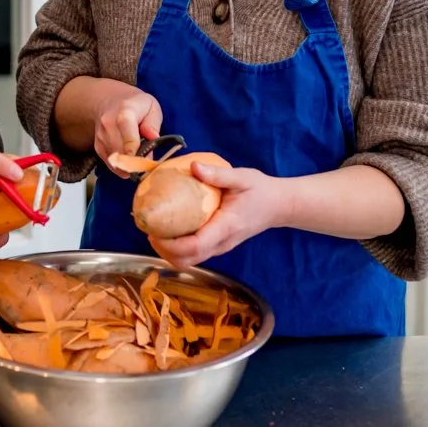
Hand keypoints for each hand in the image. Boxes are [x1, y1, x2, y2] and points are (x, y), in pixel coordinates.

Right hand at [92, 83, 162, 171]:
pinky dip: (122, 166)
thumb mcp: (151, 106)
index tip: (146, 164)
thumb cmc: (136, 104)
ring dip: (129, 164)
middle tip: (148, 162)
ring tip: (139, 156)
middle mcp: (109, 125)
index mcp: (125, 113)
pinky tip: (129, 158)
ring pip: (117, 161)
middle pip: (123, 154)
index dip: (137, 156)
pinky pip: (111, 164)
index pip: (129, 139)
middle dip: (137, 162)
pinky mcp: (98, 147)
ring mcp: (101, 137)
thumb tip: (153, 138)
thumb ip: (153, 123)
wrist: (110, 101)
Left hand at [150, 162, 292, 267]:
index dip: (171, 245)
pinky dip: (178, 248)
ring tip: (156, 230)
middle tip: (149, 229)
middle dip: (164, 250)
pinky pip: (194, 254)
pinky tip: (170, 229)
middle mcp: (222, 243)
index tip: (153, 232)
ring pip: (190, 261)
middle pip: (188, 260)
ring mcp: (220, 247)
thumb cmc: (260, 190)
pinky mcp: (218, 245)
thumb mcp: (242, 177)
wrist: (279, 206)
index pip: (195, 246)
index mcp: (226, 227)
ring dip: (169, 251)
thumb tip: (193, 167)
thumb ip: (218, 174)